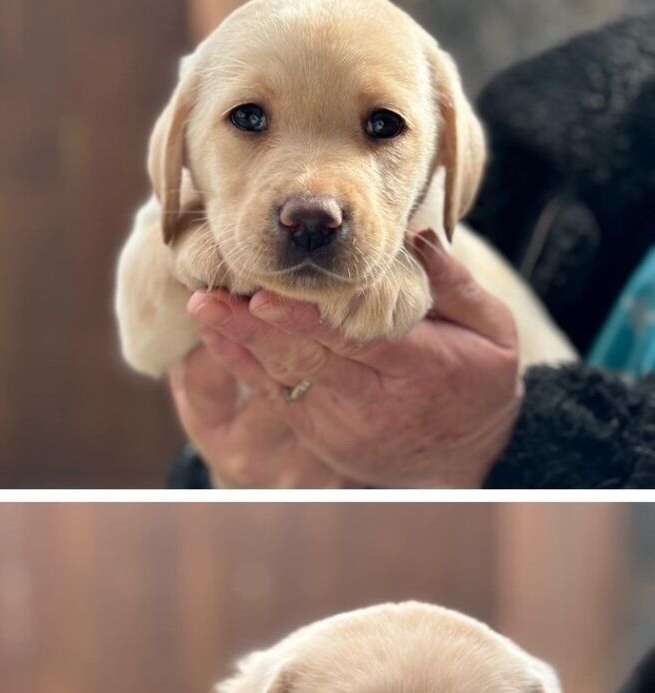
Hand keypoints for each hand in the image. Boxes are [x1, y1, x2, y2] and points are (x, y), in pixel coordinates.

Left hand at [173, 234, 522, 487]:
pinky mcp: (316, 431)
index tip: (265, 296)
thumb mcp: (491, 329)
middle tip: (211, 296)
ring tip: (202, 306)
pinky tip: (212, 333)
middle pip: (310, 359)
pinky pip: (272, 394)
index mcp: (422, 368)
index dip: (308, 322)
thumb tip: (418, 235)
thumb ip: (455, 284)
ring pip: (284, 376)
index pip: (359, 341)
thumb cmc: (475, 376)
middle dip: (257, 328)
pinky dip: (240, 363)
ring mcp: (341, 421)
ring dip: (238, 342)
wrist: (467, 457)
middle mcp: (376, 401)